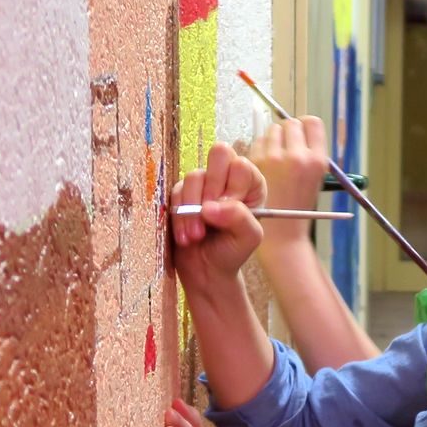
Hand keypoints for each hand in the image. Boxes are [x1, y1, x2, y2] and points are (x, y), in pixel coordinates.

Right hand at [172, 143, 265, 294]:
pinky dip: (180, 217)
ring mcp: (203, 184)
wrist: (206, 272)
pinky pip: (175, 193)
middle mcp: (227, 178)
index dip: (231, 188)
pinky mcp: (182, 194)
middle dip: (211, 188)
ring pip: (194, 176)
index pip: (241, 164)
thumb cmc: (231, 252)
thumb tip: (209, 206)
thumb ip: (239, 217)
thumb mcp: (248, 238)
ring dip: (193, 211)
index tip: (228, 212)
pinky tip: (187, 237)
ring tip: (198, 236)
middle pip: (218, 153)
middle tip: (210, 215)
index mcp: (250, 183)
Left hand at [248, 116, 329, 244]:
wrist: (280, 236)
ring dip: (272, 140)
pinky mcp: (254, 164)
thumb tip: (298, 131)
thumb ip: (309, 155)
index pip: (312, 122)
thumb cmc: (298, 208)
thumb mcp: (315, 180)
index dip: (304, 127)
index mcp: (317, 161)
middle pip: (290, 123)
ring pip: (271, 131)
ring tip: (273, 160)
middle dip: (287, 133)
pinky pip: (257, 143)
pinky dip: (258, 150)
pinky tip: (261, 167)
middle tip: (284, 149)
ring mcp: (274, 159)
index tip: (300, 137)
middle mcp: (297, 156)